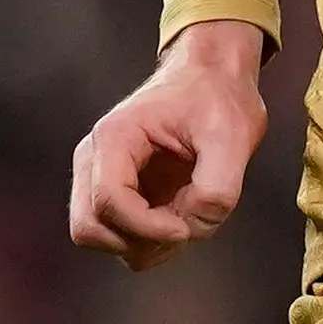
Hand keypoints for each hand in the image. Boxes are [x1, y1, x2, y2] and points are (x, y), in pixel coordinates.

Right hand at [69, 21, 270, 270]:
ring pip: (102, 237)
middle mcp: (96, 160)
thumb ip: (218, 188)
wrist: (213, 79)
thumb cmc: (218, 97)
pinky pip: (122, 236)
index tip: (187, 228)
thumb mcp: (232, 136)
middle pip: (89, 228)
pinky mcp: (119, 194)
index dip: (147, 228)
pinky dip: (151, 241)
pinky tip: (182, 215)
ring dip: (146, 244)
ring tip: (188, 215)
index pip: (108, 202)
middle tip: (183, 226)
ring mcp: (102, 179)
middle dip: (138, 240)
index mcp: (115, 138)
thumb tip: (193, 227)